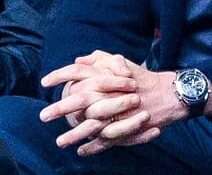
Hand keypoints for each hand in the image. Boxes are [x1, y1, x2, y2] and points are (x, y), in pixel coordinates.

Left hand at [40, 50, 182, 155]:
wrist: (168, 94)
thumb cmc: (142, 77)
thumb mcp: (121, 62)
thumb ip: (99, 59)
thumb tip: (78, 61)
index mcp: (106, 74)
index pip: (78, 72)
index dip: (60, 76)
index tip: (44, 83)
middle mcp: (110, 92)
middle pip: (80, 99)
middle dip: (60, 108)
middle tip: (43, 116)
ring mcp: (117, 112)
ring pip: (91, 124)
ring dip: (74, 134)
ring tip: (59, 141)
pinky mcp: (126, 128)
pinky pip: (107, 140)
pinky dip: (93, 147)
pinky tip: (81, 151)